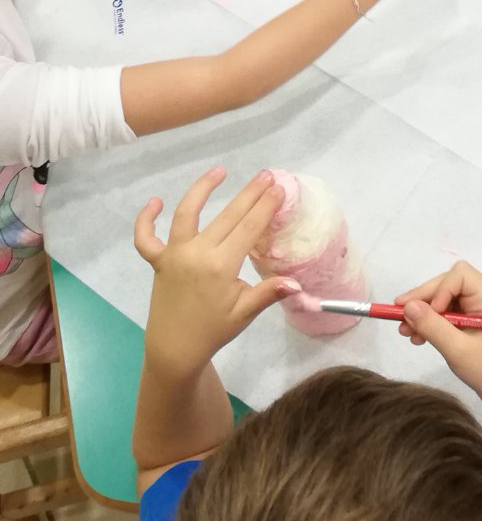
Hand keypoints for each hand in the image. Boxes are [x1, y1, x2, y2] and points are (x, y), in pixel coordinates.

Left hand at [134, 167, 292, 378]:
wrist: (174, 349)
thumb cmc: (213, 331)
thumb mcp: (244, 313)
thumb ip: (268, 293)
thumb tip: (297, 284)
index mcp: (220, 267)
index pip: (248, 228)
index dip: (265, 207)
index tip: (278, 188)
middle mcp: (196, 254)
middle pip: (227, 216)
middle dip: (249, 194)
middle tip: (265, 175)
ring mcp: (174, 255)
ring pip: (186, 214)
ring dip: (202, 189)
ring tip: (219, 171)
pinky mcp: (158, 262)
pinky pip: (146, 238)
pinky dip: (146, 220)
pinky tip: (155, 202)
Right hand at [396, 260, 481, 404]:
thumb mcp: (456, 349)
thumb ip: (432, 326)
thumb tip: (408, 306)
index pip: (458, 275)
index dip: (439, 290)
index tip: (428, 313)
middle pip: (446, 283)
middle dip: (423, 300)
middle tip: (399, 317)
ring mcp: (475, 306)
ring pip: (441, 297)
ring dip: (422, 312)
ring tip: (405, 332)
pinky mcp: (468, 317)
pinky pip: (444, 310)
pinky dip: (429, 321)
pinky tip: (417, 337)